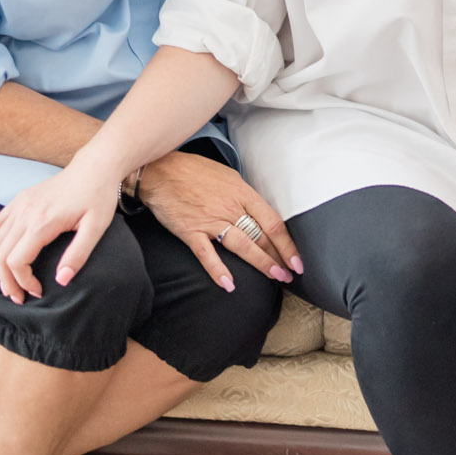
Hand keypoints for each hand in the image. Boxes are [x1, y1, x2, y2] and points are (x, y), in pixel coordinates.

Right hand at [0, 153, 121, 303]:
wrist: (94, 167)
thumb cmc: (98, 196)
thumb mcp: (96, 227)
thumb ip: (78, 255)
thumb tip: (61, 281)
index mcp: (42, 222)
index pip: (17, 261)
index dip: (23, 282)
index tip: (38, 292)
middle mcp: (25, 212)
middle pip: (1, 255)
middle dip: (7, 281)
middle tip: (19, 298)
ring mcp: (20, 204)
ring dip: (0, 266)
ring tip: (12, 283)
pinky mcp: (20, 199)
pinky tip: (6, 256)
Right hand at [138, 151, 300, 291]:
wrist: (159, 170)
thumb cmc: (193, 171)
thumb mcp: (227, 175)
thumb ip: (243, 195)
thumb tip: (257, 212)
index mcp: (242, 193)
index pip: (272, 222)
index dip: (287, 243)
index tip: (296, 259)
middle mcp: (230, 208)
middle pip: (261, 236)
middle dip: (279, 257)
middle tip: (289, 274)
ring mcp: (210, 221)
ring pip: (242, 245)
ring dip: (261, 263)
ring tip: (274, 276)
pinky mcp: (190, 232)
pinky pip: (207, 254)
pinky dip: (218, 270)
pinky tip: (229, 285)